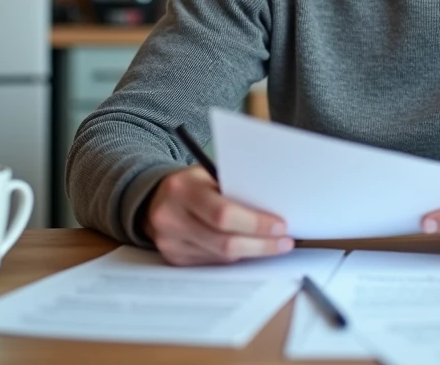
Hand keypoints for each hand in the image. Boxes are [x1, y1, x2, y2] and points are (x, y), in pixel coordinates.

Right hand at [144, 165, 294, 265]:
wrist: (155, 199)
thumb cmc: (192, 185)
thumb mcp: (208, 175)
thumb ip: (234, 189)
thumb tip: (272, 209)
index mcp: (182, 189)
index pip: (223, 213)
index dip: (255, 223)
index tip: (280, 226)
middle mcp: (171, 217)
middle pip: (224, 242)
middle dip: (260, 245)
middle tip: (284, 242)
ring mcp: (170, 242)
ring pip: (220, 258)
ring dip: (251, 253)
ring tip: (272, 245)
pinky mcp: (174, 258)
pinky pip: (212, 264)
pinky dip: (233, 258)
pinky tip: (247, 249)